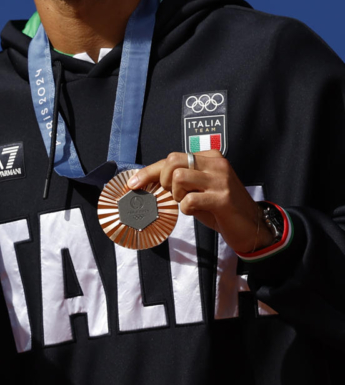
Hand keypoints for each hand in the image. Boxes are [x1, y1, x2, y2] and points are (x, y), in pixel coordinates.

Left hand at [127, 151, 273, 253]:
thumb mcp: (198, 188)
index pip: (171, 158)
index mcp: (210, 158)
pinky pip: (189, 200)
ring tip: (187, 202)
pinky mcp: (223, 199)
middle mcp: (217, 164)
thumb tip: (146, 180)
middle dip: (164, 181)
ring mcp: (221, 180)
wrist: (251, 227)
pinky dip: (186, 209)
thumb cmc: (219, 207)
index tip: (132, 184)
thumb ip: (179, 180)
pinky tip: (196, 211)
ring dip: (176, 195)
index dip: (148, 172)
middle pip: (172, 162)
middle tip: (174, 195)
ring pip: (179, 177)